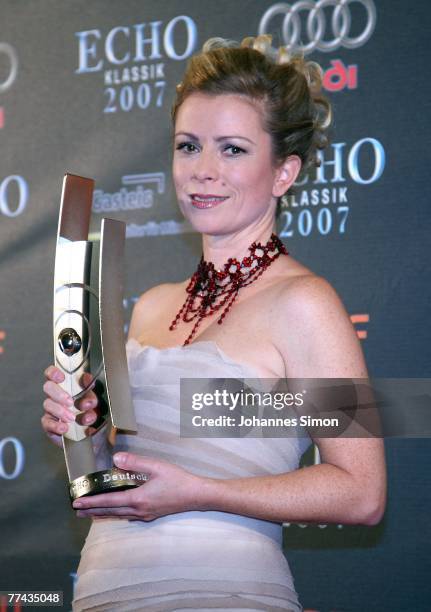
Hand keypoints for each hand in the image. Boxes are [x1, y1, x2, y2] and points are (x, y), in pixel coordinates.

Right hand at [42, 367, 100, 445]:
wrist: (93, 435)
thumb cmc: (90, 413)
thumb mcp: (94, 400)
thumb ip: (89, 389)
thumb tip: (87, 378)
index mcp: (65, 385)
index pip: (52, 373)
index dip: (53, 372)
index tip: (61, 377)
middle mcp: (55, 396)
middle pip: (48, 387)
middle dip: (59, 394)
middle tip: (70, 402)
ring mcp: (51, 410)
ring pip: (48, 404)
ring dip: (60, 411)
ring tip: (72, 418)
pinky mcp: (50, 425)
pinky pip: (47, 423)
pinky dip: (56, 425)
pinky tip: (64, 428)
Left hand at [72, 452, 206, 520]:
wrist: (196, 495)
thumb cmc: (177, 480)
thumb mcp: (156, 467)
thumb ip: (135, 462)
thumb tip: (115, 459)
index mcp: (137, 499)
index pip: (109, 501)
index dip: (92, 502)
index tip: (77, 502)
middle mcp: (138, 510)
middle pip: (110, 511)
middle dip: (92, 510)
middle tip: (76, 510)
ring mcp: (145, 514)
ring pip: (119, 515)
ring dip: (103, 514)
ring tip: (90, 514)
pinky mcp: (151, 514)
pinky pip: (128, 516)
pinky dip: (117, 514)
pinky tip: (117, 512)